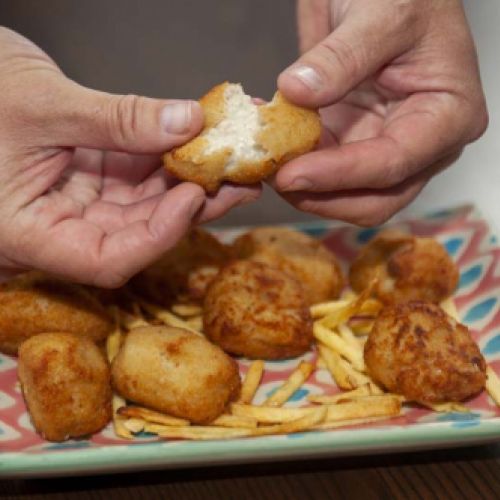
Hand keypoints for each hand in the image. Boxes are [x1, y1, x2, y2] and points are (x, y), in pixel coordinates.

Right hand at [0, 28, 259, 286]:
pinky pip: (133, 178)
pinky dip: (164, 164)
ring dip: (186, 185)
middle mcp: (53, 227)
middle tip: (238, 181)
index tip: (192, 199)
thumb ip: (117, 119)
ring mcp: (73, 202)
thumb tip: (188, 123)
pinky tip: (198, 147)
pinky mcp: (85, 177)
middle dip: (188, 208)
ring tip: (232, 166)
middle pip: (134, 235)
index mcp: (24, 233)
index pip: (102, 260)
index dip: (155, 237)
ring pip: (140, 206)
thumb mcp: (42, 102)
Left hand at [274, 0, 487, 225]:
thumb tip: (297, 92)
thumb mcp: (381, 14)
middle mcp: (423, 144)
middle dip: (324, 196)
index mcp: (448, 116)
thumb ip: (340, 58)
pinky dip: (298, 166)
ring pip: (347, 195)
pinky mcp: (355, 144)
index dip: (340, 175)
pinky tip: (272, 147)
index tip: (291, 175)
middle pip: (375, 200)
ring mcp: (387, 148)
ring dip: (306, 188)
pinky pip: (326, 171)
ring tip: (269, 161)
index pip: (393, 163)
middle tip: (277, 178)